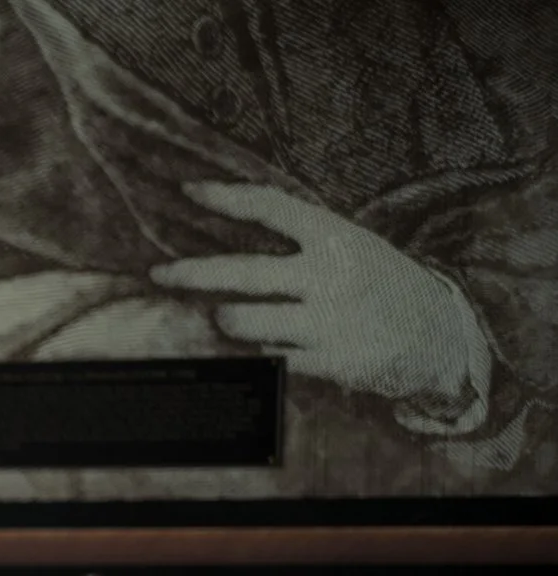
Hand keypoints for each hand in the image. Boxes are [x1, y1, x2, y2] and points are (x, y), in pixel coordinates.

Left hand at [149, 181, 489, 411]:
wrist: (439, 334)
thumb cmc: (380, 284)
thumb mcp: (352, 246)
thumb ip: (302, 238)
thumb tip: (234, 219)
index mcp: (336, 237)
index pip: (272, 207)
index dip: (226, 198)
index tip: (189, 190)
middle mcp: (329, 275)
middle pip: (241, 272)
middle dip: (192, 273)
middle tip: (160, 274)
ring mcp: (328, 321)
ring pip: (244, 321)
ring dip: (229, 320)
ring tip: (230, 317)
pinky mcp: (328, 362)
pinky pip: (267, 359)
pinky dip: (258, 353)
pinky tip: (265, 348)